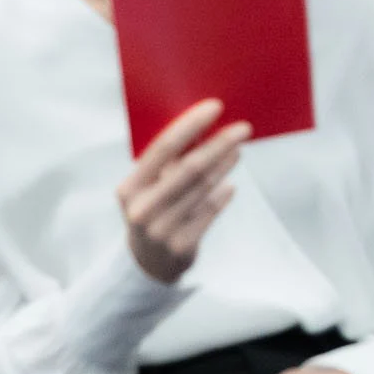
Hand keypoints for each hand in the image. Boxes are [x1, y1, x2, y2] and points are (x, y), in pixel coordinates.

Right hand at [118, 100, 251, 284]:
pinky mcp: (181, 246)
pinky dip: (222, 196)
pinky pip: (209, 212)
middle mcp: (142, 209)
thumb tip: (203, 125)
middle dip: (219, 143)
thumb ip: (167, 164)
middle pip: (189, 167)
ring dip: (225, 165)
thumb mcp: (147, 191)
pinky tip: (230, 186)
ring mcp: (162, 230)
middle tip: (243, 128)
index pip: (162, 148)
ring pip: (203, 188)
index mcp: (129, 188)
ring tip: (238, 149)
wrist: (146, 266)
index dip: (191, 125)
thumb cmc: (151, 213)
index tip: (215, 106)